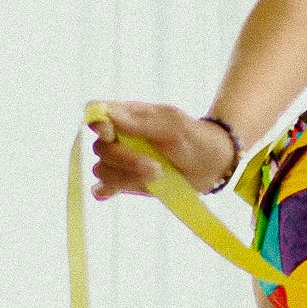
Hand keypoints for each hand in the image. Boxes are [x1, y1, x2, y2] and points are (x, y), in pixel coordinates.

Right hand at [89, 103, 235, 199]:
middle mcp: (118, 137)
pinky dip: (106, 190)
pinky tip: (109, 194)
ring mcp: (120, 162)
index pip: (95, 113)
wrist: (211, 165)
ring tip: (157, 176)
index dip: (97, 124)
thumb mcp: (173, 126)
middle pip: (100, 148)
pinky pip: (104, 188)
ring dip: (126, 177)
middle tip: (155, 167)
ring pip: (102, 170)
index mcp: (126, 115)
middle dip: (125, 160)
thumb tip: (106, 116)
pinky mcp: (125, 183)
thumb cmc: (193, 137)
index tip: (110, 134)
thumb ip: (140, 122)